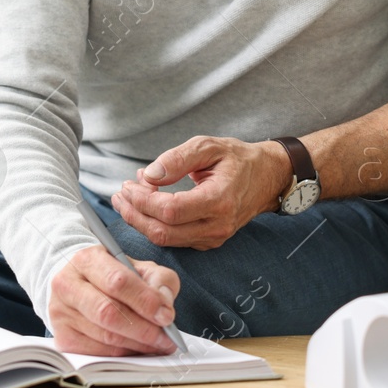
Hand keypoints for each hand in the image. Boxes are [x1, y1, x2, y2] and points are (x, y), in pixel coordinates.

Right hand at [49, 245, 180, 355]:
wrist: (79, 285)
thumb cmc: (113, 277)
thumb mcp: (139, 268)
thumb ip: (159, 280)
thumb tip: (164, 306)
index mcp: (88, 259)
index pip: (117, 281)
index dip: (145, 301)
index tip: (167, 316)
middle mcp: (67, 284)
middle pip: (108, 312)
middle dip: (143, 329)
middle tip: (166, 339)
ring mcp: (60, 313)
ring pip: (104, 337)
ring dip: (137, 345)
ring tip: (158, 345)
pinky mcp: (62, 337)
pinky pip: (97, 352)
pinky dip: (122, 354)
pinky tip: (137, 349)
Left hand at [112, 136, 293, 249]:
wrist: (267, 177)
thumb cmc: (238, 158)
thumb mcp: (208, 146)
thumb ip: (177, 159)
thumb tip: (149, 175)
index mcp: (219, 200)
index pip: (170, 211)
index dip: (143, 201)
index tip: (128, 185)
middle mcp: (217, 225)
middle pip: (163, 232)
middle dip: (134, 214)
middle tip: (120, 194)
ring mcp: (214, 237)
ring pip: (166, 240)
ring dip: (140, 221)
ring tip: (127, 198)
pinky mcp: (208, 241)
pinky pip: (174, 239)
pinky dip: (155, 224)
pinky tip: (146, 204)